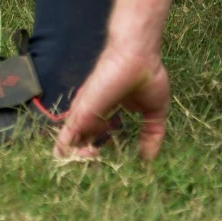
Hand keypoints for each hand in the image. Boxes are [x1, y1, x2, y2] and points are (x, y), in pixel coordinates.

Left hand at [53, 44, 170, 159]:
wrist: (138, 56)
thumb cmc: (148, 76)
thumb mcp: (154, 113)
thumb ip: (151, 135)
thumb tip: (149, 159)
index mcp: (106, 110)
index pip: (96, 134)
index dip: (100, 148)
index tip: (111, 160)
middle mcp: (92, 112)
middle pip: (81, 140)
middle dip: (86, 156)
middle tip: (99, 165)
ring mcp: (85, 112)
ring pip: (71, 142)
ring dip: (77, 159)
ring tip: (92, 163)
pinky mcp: (81, 112)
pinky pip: (66, 138)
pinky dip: (68, 153)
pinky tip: (81, 160)